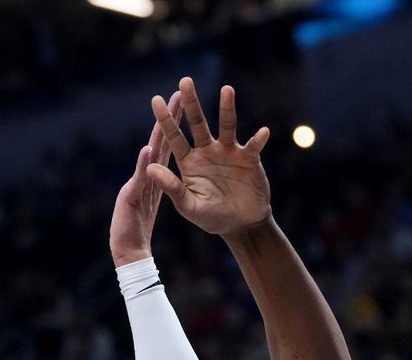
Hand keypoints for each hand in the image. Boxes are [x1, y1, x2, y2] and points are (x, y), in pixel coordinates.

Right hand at [109, 91, 182, 266]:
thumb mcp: (149, 201)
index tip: (182, 100)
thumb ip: (158, 183)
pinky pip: (140, 181)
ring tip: (161, 116)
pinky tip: (147, 152)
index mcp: (153, 176)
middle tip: (177, 94)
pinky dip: (143, 167)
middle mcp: (145, 175)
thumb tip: (160, 165)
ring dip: (156, 135)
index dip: (173, 122)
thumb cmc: (137, 228)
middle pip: (158, 142)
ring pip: (149, 156)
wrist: (127, 250)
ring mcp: (137, 184)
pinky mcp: (130, 198)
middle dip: (167, 117)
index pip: (165, 144)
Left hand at [147, 78, 271, 237]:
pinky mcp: (249, 158)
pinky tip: (263, 132)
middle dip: (191, 102)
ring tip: (226, 89)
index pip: (174, 138)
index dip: (166, 120)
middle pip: (198, 123)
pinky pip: (253, 146)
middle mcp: (207, 152)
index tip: (156, 100)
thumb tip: (149, 169)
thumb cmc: (212, 217)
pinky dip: (258, 140)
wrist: (240, 225)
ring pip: (226, 126)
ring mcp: (228, 152)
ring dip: (227, 108)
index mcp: (188, 162)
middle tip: (185, 81)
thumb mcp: (188, 205)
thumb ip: (170, 187)